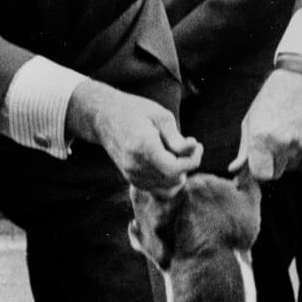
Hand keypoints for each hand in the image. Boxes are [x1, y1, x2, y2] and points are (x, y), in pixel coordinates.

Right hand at [66, 83, 201, 191]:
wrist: (104, 118)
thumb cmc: (135, 111)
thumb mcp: (160, 115)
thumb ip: (176, 137)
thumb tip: (193, 149)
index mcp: (143, 146)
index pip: (174, 168)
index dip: (192, 160)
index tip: (197, 144)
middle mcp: (135, 165)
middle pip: (173, 178)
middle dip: (188, 164)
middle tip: (190, 145)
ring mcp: (131, 174)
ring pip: (167, 187)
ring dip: (179, 173)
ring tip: (178, 153)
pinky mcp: (131, 179)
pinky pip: (157, 189)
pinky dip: (168, 180)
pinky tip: (169, 162)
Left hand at [232, 67, 301, 181]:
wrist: (299, 82)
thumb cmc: (270, 101)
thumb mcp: (250, 122)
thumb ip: (244, 150)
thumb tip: (235, 172)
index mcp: (260, 138)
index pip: (262, 175)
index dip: (260, 172)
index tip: (260, 164)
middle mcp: (282, 143)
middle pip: (277, 173)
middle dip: (273, 163)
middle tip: (273, 143)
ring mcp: (301, 144)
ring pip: (291, 164)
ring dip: (287, 154)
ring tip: (287, 130)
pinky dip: (301, 147)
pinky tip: (299, 128)